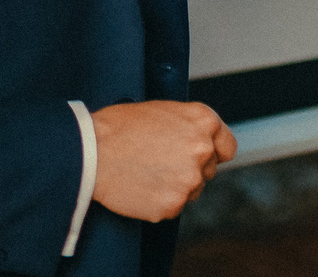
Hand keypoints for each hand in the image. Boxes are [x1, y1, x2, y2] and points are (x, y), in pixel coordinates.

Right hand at [91, 100, 236, 222]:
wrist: (90, 151)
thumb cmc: (118, 127)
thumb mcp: (161, 111)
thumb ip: (187, 126)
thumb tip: (200, 142)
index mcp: (202, 121)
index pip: (227, 146)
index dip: (213, 151)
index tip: (202, 156)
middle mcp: (202, 150)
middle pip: (208, 170)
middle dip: (189, 168)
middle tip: (159, 161)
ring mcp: (189, 180)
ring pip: (191, 190)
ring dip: (174, 185)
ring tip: (145, 171)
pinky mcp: (173, 205)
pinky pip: (172, 207)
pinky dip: (158, 200)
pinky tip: (139, 185)